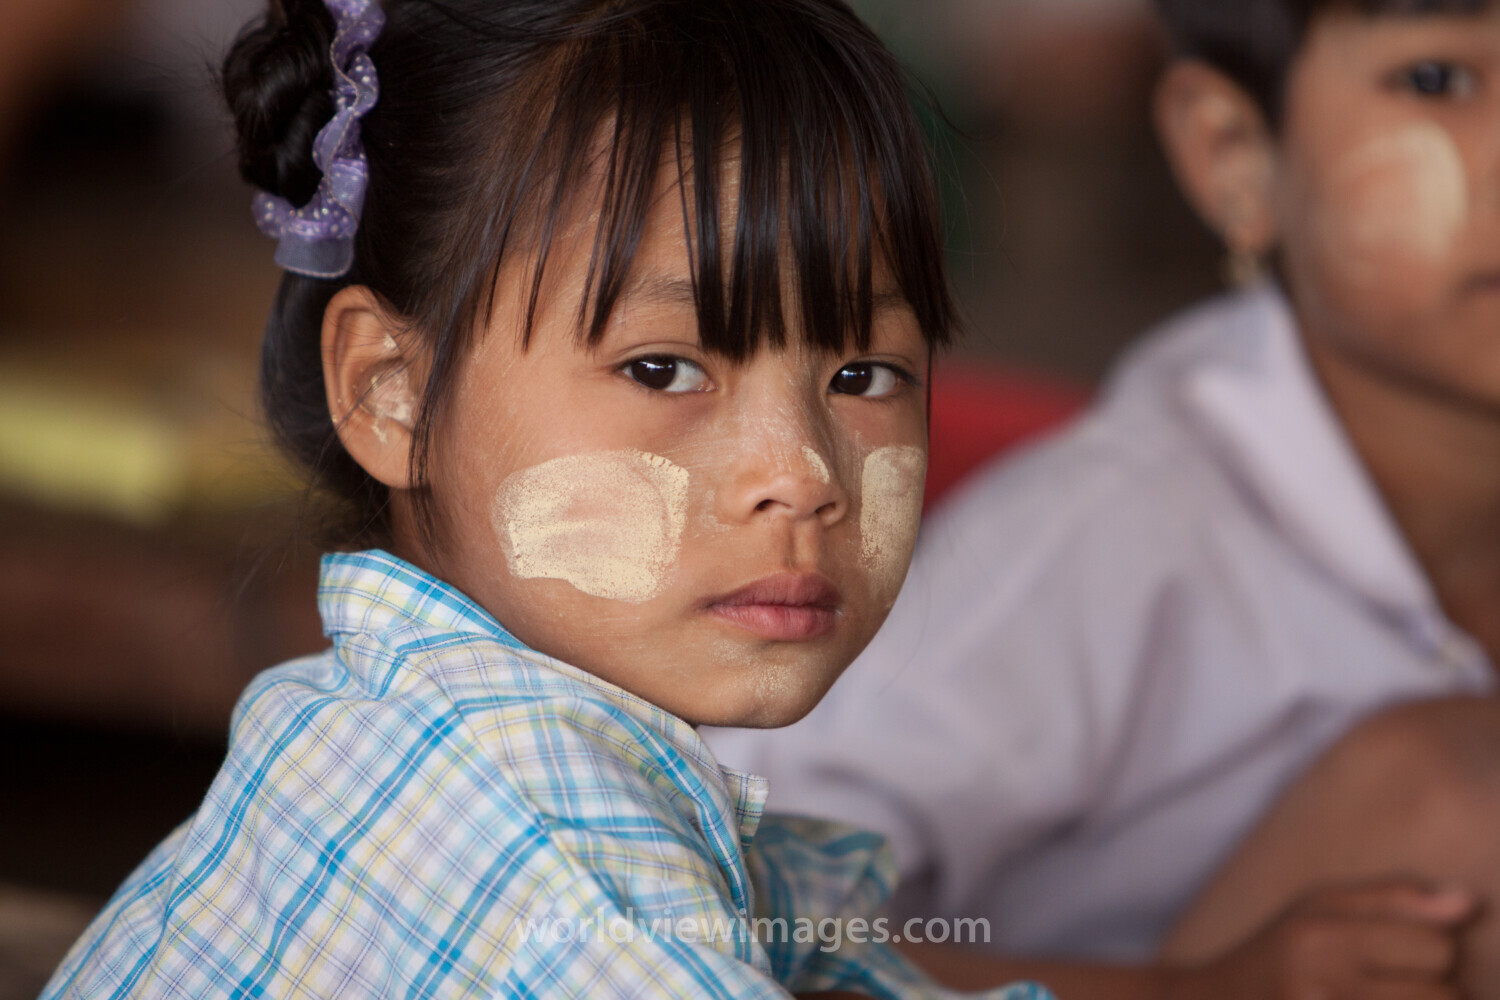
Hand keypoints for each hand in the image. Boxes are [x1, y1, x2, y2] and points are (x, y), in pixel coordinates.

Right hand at [1163, 879, 1476, 999]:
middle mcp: (1322, 983)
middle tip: (1385, 985)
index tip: (1400, 955)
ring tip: (1378, 998)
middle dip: (1427, 991)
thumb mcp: (1318, 905)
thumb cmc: (1275, 952)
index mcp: (1322, 934)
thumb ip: (1393, 898)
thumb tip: (1469, 902)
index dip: (1430, 952)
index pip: (1436, 948)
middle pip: (1441, 996)